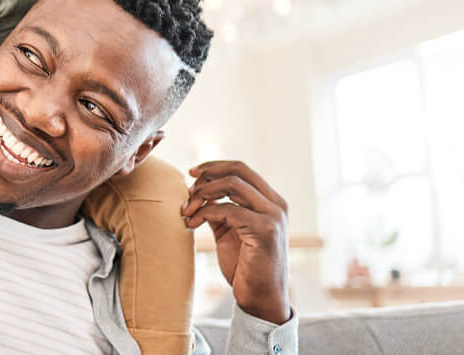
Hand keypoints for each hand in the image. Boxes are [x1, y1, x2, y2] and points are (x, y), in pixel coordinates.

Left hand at [181, 161, 289, 323]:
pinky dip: (204, 212)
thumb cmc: (244, 266)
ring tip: (187, 209)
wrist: (260, 299)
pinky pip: (227, 209)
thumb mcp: (228, 231)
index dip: (214, 166)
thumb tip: (196, 190)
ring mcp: (273, 216)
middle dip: (207, 175)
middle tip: (187, 190)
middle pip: (237, 170)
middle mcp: (276, 205)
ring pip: (232, 185)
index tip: (191, 172)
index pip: (241, 168)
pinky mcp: (265, 231)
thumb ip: (218, 209)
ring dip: (203, 193)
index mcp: (270, 201)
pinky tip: (191, 223)